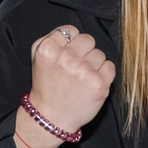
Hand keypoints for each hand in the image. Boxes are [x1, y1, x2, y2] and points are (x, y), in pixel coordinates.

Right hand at [25, 23, 115, 138]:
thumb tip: (72, 32)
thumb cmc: (46, 86)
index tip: (66, 54)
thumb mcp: (37, 58)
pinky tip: (91, 83)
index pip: (71, 30)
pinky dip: (103, 74)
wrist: (51, 118)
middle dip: (83, 51)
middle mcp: (66, 58)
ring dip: (93, 64)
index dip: (70, 42)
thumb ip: (52, 38)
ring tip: (81, 78)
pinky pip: (110, 66)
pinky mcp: (99, 84)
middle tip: (75, 67)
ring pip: (100, 54)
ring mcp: (84, 71)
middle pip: (88, 39)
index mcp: (48, 49)